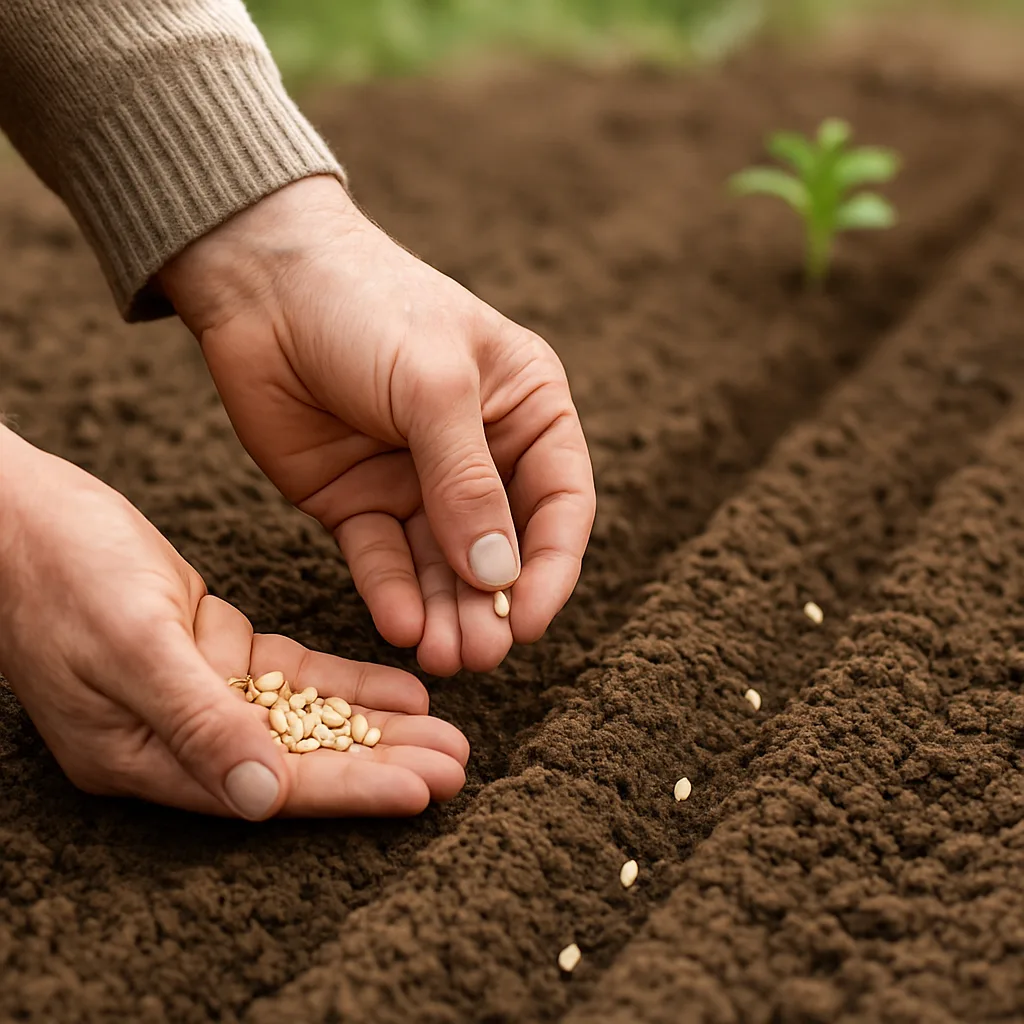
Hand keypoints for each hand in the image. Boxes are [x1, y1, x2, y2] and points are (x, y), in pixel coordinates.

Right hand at [0, 427, 467, 817]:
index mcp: (138, 754)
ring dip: (375, 724)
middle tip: (458, 766)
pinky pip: (292, 672)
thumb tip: (267, 797)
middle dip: (379, 763)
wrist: (20, 509)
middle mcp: (173, 732)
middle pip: (295, 760)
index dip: (348, 790)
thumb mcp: (129, 643)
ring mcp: (195, 688)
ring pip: (303, 717)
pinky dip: (344, 680)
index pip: (266, 786)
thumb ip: (196, 721)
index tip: (421, 792)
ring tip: (446, 731)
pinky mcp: (212, 645)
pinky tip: (400, 688)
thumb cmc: (59, 568)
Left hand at [160, 176, 594, 675]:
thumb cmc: (366, 306)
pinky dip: (391, 593)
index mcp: (525, 410)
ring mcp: (416, 483)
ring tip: (443, 657)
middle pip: (500, 547)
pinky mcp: (358, 503)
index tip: (535, 621)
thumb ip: (468, 483)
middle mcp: (479, 453)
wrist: (259, 285)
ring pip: (441, 566)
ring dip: (445, 613)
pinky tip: (399, 624)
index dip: (553, 566)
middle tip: (481, 655)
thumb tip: (500, 576)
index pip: (559, 502)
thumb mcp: (433, 386)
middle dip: (494, 605)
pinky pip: (381, 559)